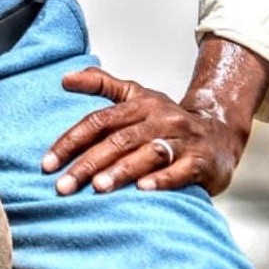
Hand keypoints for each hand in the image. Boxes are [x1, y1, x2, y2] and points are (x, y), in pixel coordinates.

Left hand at [41, 66, 249, 196]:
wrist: (221, 131)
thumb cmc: (167, 119)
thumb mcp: (136, 96)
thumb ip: (101, 84)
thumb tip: (64, 78)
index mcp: (140, 105)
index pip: (98, 121)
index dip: (71, 141)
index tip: (47, 163)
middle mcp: (160, 119)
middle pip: (118, 140)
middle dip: (88, 164)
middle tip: (63, 186)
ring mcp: (182, 140)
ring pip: (148, 153)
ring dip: (122, 170)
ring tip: (98, 187)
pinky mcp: (202, 161)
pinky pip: (181, 170)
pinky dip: (162, 180)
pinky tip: (143, 191)